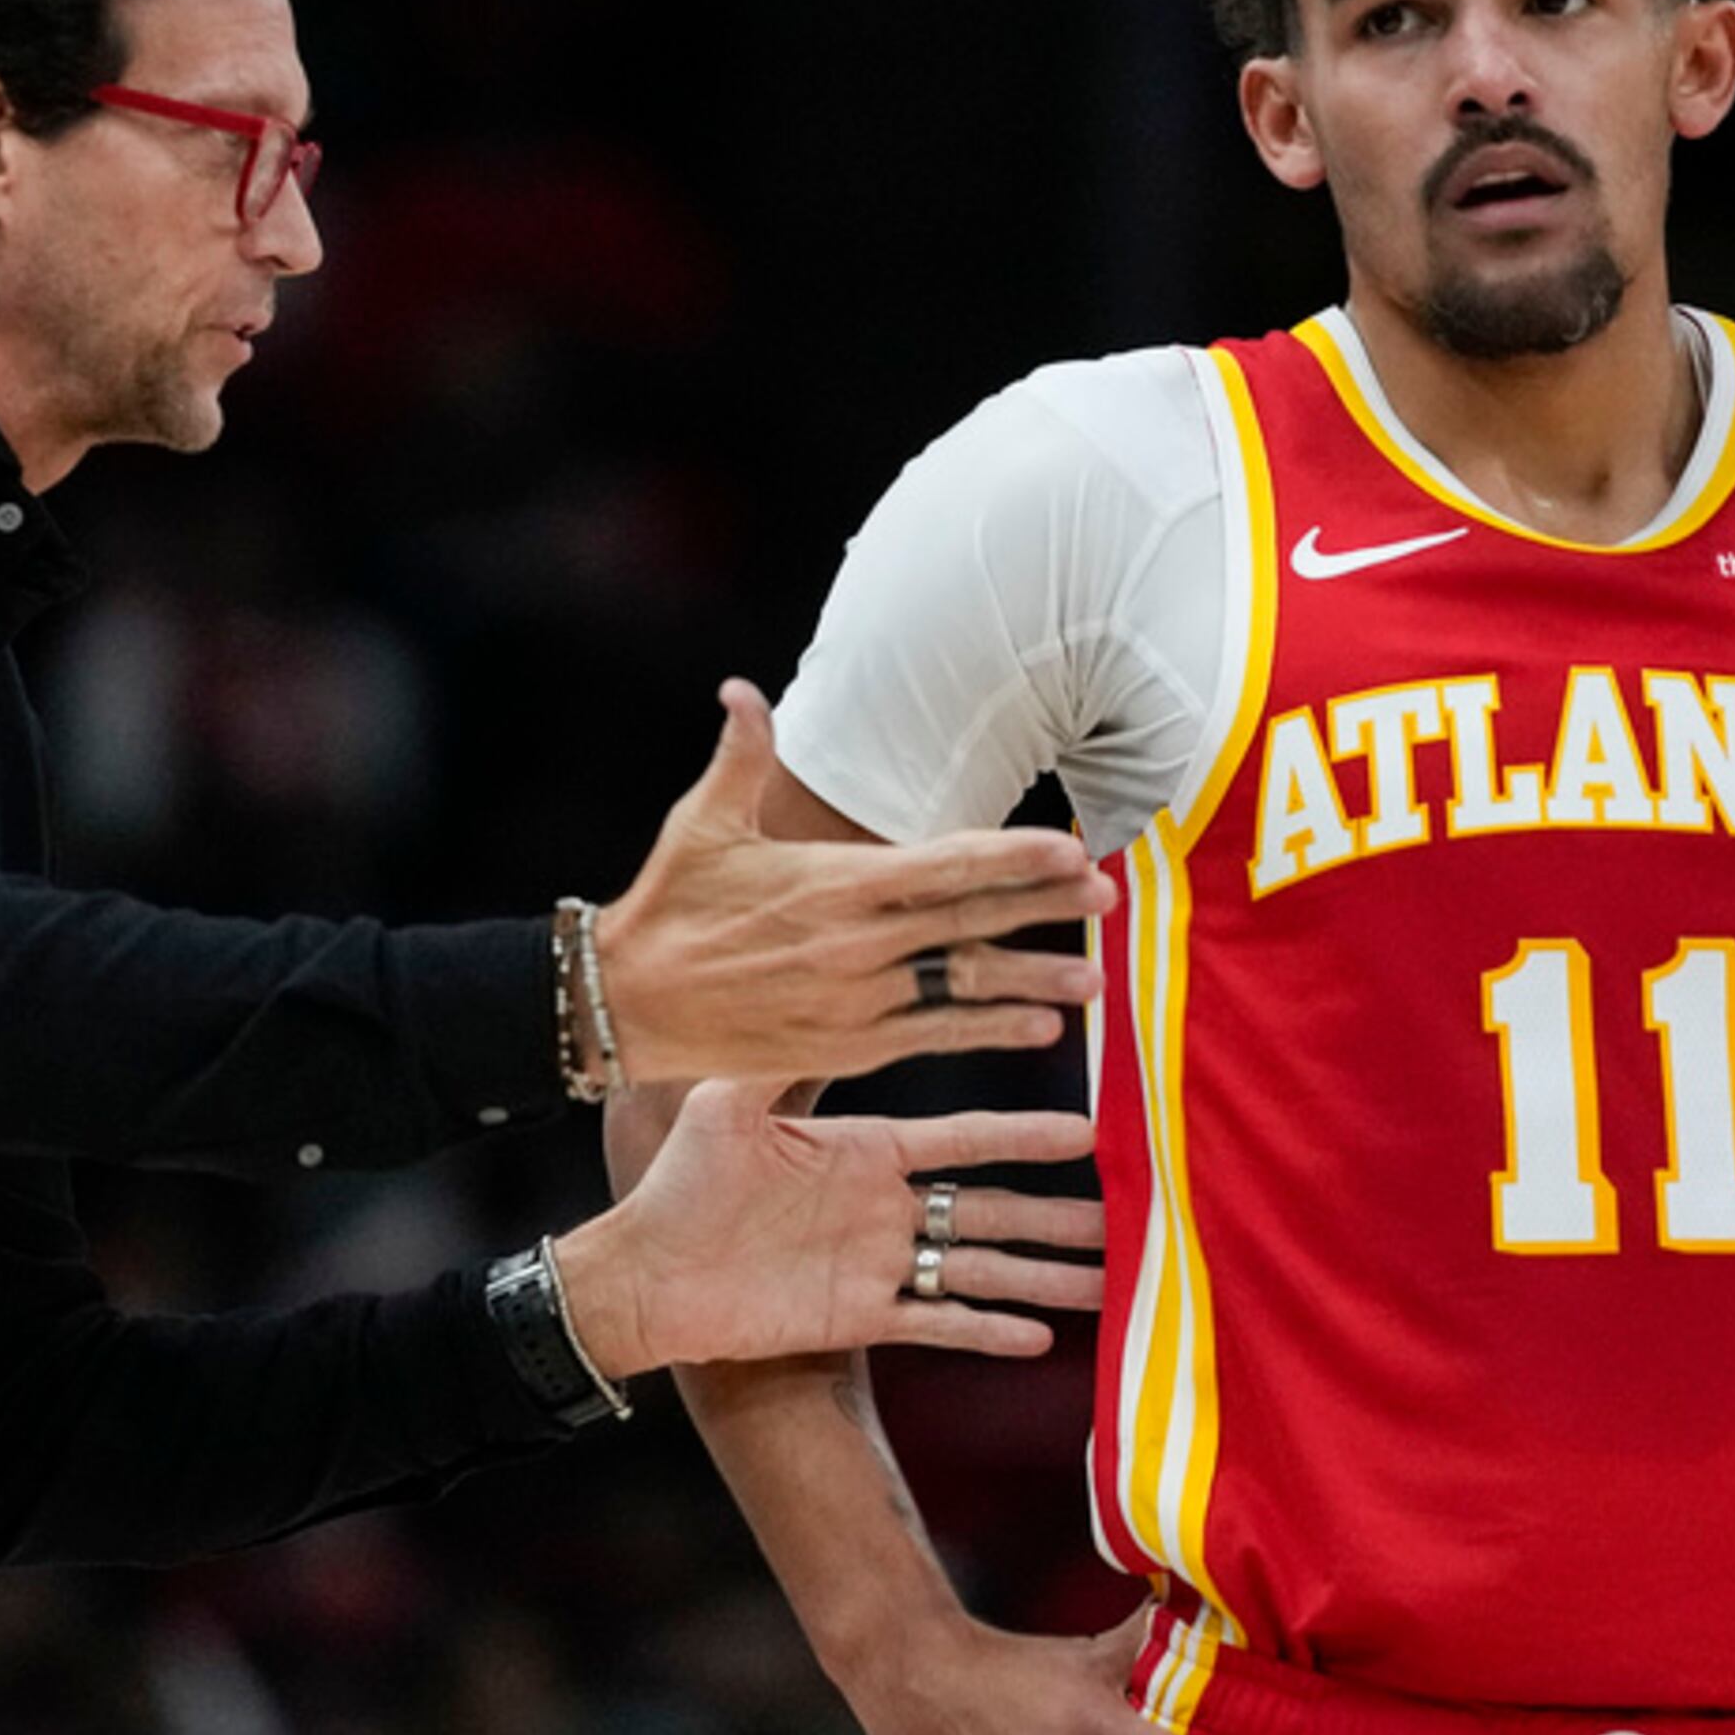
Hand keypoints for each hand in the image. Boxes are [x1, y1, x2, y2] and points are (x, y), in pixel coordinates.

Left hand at [551, 1080, 1101, 1375]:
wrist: (646, 1271)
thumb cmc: (680, 1183)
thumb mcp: (727, 1103)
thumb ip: (780, 1055)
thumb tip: (811, 984)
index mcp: (863, 1152)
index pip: (964, 1140)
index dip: (1024, 1135)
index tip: (1087, 1128)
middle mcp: (883, 1208)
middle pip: (991, 1208)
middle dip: (1058, 1212)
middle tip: (1129, 1215)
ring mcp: (876, 1266)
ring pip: (980, 1270)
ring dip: (1044, 1277)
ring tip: (1109, 1282)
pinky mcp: (857, 1318)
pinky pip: (936, 1324)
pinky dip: (988, 1331)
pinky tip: (1043, 1338)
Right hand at [594, 683, 1110, 1082]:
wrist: (625, 1004)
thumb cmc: (667, 907)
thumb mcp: (702, 823)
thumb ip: (740, 754)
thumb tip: (740, 689)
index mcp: (833, 884)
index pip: (944, 867)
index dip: (1013, 858)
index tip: (1070, 851)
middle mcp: (856, 944)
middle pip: (971, 923)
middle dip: (1044, 911)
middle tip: (1109, 899)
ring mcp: (856, 1001)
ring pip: (964, 987)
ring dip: (1033, 980)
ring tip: (1092, 979)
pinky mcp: (846, 1046)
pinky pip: (934, 1036)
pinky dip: (989, 1030)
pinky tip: (1038, 1026)